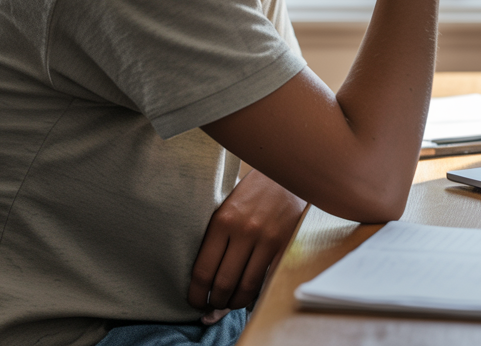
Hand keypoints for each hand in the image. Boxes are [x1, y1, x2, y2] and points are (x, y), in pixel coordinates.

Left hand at [188, 167, 306, 316]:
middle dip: (214, 303)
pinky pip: (267, 280)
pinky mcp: (285, 245)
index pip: (203, 270)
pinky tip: (248, 298)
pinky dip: (256, 295)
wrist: (286, 173)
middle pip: (223, 283)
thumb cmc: (251, 191)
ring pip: (246, 287)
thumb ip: (216, 237)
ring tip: (228, 303)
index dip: (196, 294)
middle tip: (210, 307)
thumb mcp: (226, 206)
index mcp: (222, 221)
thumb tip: (206, 278)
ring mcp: (267, 239)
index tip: (194, 301)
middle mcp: (244, 231)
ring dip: (234, 303)